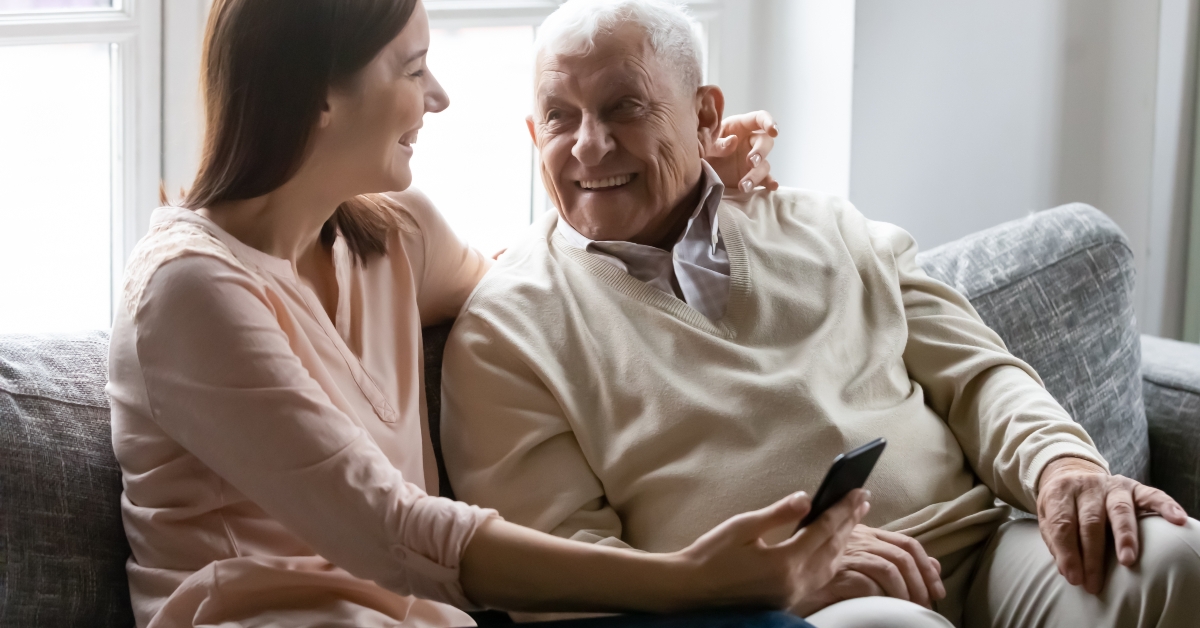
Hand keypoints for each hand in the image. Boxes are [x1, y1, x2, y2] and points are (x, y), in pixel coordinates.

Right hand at [674, 489, 868, 610]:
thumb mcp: (743, 526)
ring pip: (830, 567)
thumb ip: (778, 514)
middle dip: (850, 522)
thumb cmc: (710, 556)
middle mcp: (794, 583)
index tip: (858, 491)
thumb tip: (807, 498)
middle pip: (833, 549)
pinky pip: (819, 579)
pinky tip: (831, 548)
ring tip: (852, 520)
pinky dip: (830, 559)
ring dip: (844, 541)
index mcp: (784, 563)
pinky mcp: (785, 601)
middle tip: (862, 500)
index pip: (824, 531)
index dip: (843, 509)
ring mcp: (791, 596)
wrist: (689, 590)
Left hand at [705, 111, 780, 193]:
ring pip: (764, 164)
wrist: (695, 170)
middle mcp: (749, 142)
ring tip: (743, 186)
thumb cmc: (700, 149)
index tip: (774, 132)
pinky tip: (772, 186)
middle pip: (766, 142)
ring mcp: (752, 160)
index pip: (759, 118)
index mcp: (738, 127)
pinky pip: (764, 178)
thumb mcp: (704, 143)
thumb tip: (734, 140)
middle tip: (751, 162)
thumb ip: (717, 143)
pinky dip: (769, 182)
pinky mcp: (751, 175)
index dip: (768, 122)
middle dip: (761, 152)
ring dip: (756, 175)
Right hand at [791, 525, 944, 615]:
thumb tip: (935, 564)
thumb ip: (895, 560)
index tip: (937, 588)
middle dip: (920, 581)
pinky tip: (886, 607)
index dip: (926, 565)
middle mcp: (855, 540)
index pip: (906, 542)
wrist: (790, 588)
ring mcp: (843, 556)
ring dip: (905, 591)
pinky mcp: (833, 574)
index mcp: (863, 535)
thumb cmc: (826, 578)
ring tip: (909, 607)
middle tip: (926, 602)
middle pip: (901, 555)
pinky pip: (866, 583)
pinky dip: (881, 596)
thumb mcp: (865, 564)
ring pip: (887, 567)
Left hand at [1037, 457, 1188, 594]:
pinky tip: (1176, 519)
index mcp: (1060, 493)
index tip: (1074, 578)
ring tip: (1128, 561)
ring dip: (1124, 537)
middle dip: (1093, 556)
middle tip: (1095, 583)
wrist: (1071, 473)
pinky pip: (1153, 495)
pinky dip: (1166, 506)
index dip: (1068, 553)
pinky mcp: (1134, 487)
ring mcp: (1112, 486)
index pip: (1062, 525)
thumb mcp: (1047, 518)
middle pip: (1091, 522)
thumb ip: (1056, 542)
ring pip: (1119, 511)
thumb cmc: (1062, 506)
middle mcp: (1087, 487)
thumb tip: (1069, 571)